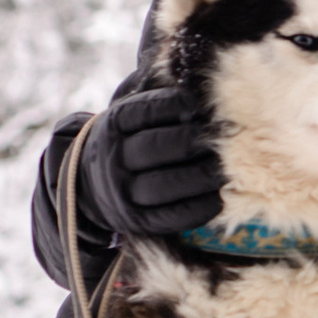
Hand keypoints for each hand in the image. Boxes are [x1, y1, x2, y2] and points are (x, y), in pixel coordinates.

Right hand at [80, 83, 222, 238]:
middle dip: (194, 142)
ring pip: (162, 185)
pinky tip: (218, 199)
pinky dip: (196, 209)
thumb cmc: (131, 141)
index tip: (206, 105)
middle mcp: (114, 157)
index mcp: (115, 124)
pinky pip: (168, 217)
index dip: (178, 106)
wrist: (91, 185)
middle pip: (155, 147)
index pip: (146, 111)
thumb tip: (208, 96)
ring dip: (199, 178)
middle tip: (226, 139)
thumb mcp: (135, 118)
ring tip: (226, 171)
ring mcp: (122, 191)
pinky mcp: (136, 221)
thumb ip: (165, 106)